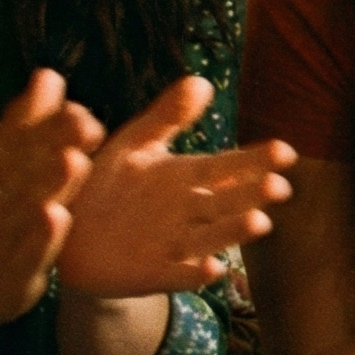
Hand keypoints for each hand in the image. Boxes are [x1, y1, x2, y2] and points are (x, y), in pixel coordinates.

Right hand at [0, 71, 97, 341]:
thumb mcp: (5, 170)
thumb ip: (29, 125)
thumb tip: (48, 75)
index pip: (13, 140)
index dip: (37, 118)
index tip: (64, 93)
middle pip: (23, 169)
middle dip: (50, 143)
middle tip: (82, 118)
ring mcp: (5, 238)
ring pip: (26, 208)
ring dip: (48, 185)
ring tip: (72, 160)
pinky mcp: (17, 271)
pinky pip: (29, 254)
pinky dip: (42, 237)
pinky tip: (57, 216)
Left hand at [58, 77, 295, 299]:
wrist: (69, 236)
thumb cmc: (107, 185)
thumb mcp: (133, 145)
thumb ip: (166, 117)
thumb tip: (201, 80)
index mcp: (186, 178)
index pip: (227, 167)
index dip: (255, 161)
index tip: (285, 152)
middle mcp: (188, 212)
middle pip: (226, 203)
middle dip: (253, 196)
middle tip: (278, 188)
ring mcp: (172, 244)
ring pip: (210, 238)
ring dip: (234, 232)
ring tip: (259, 223)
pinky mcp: (150, 274)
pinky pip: (175, 275)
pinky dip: (193, 274)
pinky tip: (212, 269)